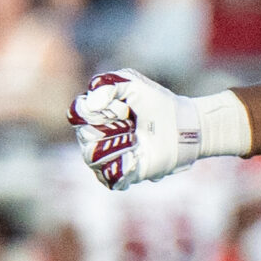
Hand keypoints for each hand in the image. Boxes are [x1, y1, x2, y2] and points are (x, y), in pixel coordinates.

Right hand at [70, 70, 216, 189]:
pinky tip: (138, 154)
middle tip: (132, 123)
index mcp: (95, 115)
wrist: (183, 126)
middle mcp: (96, 137)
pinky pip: (109, 175)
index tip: (122, 107)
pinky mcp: (120, 176)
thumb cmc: (158, 103)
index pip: (77, 113)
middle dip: (112, 126)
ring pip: (92, 156)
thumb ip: (109, 84)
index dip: (97, 110)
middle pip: (85, 135)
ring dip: (118, 144)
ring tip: (136, 139)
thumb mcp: (134, 84)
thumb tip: (92, 102)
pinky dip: (124, 163)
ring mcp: (107, 158)